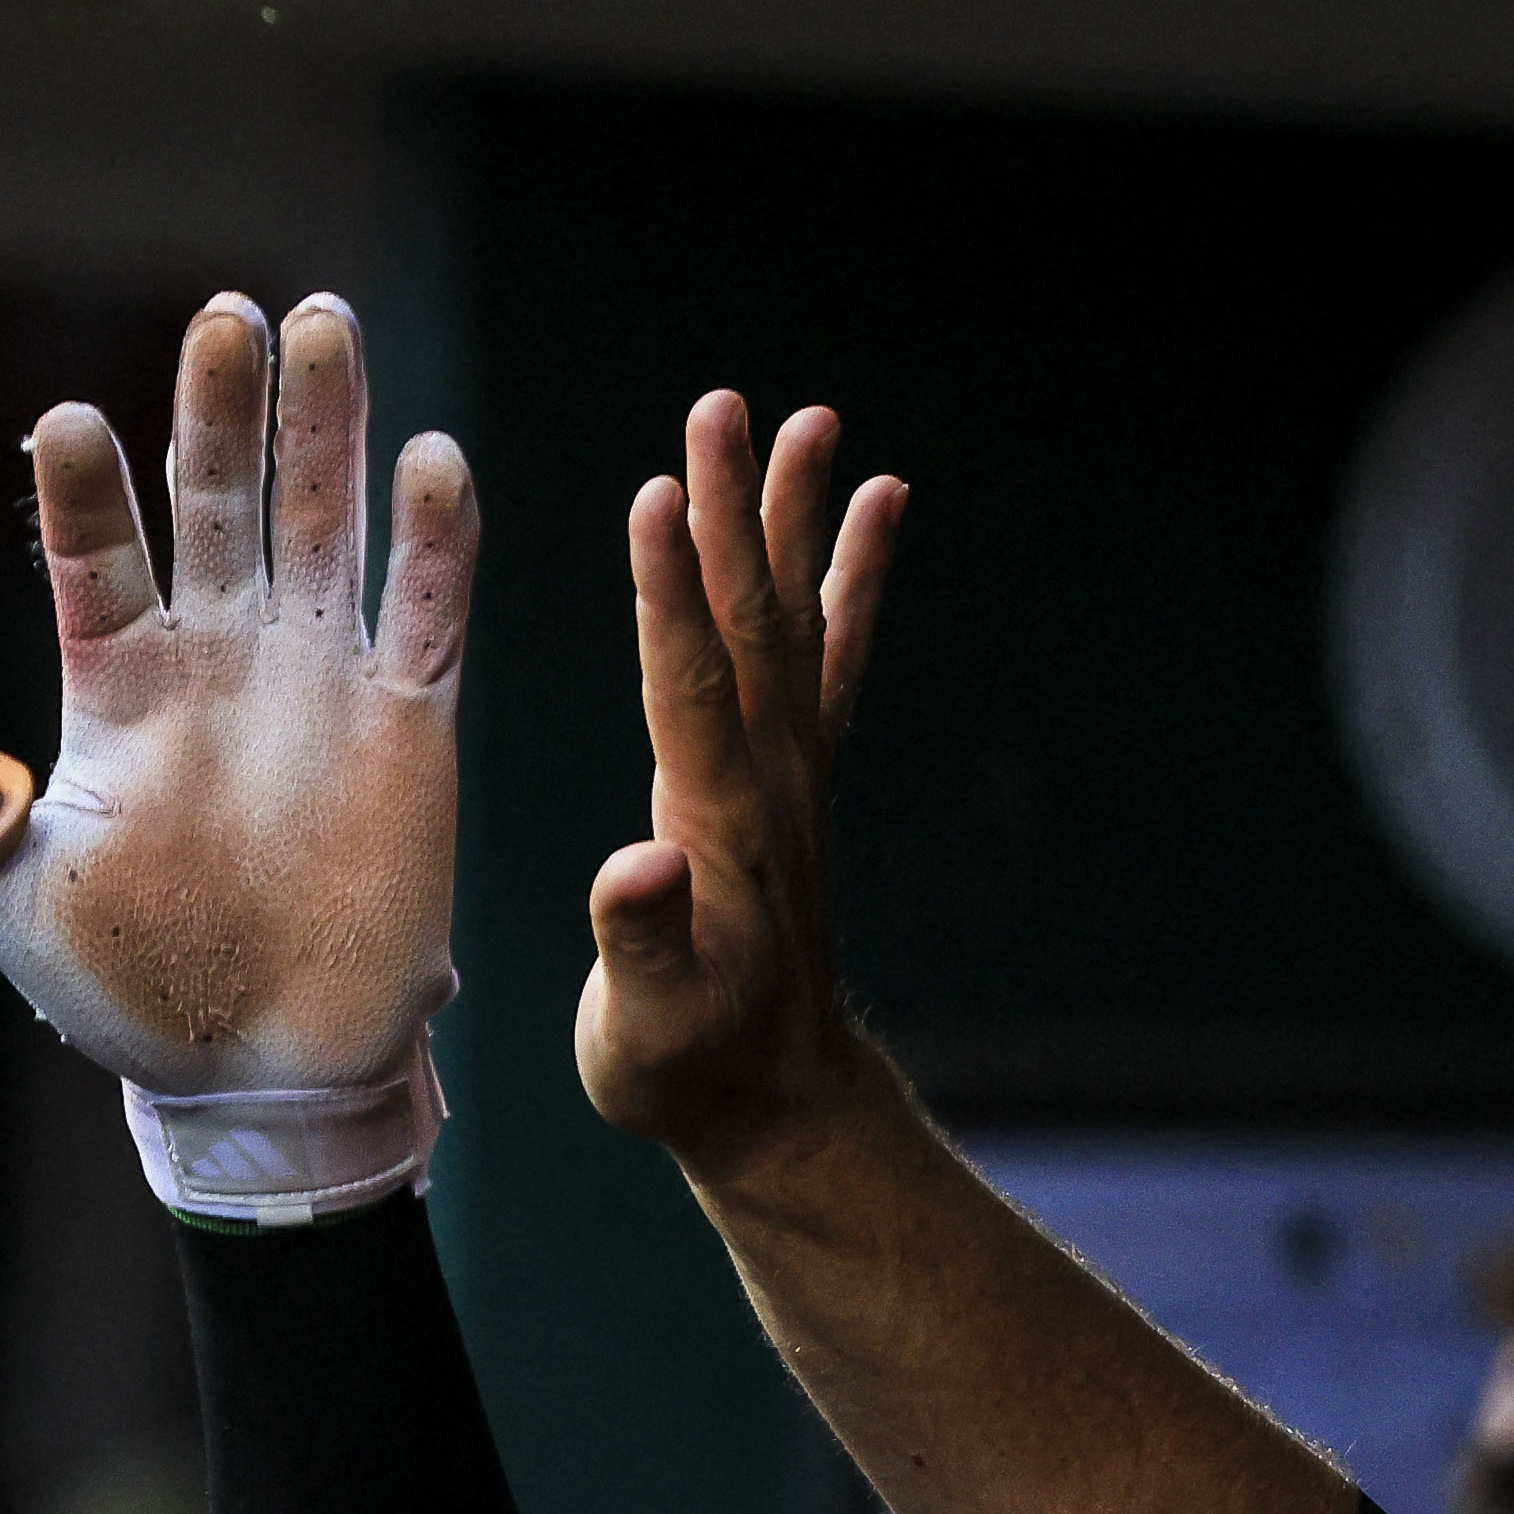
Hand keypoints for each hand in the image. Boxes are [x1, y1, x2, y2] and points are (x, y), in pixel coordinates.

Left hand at [0, 293, 474, 1099]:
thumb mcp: (5, 895)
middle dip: (222, 409)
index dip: (83, 494)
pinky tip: (433, 458)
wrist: (248, 1072)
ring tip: (322, 324)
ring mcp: (317, 681)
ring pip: (325, 523)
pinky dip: (436, 541)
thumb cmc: (116, 986)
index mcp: (118, 689)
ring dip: (326, 428)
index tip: (62, 419)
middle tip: (229, 313)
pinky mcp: (409, 725)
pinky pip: (428, 613)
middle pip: (218, 505)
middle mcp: (219, 659)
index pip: (96, 561)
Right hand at [577, 391, 910, 1183]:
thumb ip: (640, 944)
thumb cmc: (684, 1073)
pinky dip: (853, 580)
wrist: (773, 1104)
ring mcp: (788, 777)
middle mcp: (766, 781)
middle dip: (734, 514)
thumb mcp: (644, 1027)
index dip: (672, 591)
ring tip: (808, 419)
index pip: (691, 686)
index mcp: (717, 825)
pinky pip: (832, 660)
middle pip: (749, 624)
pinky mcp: (795, 783)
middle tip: (726, 408)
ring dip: (791, 520)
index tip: (662, 492)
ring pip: (791, 622)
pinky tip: (875, 508)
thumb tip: (638, 868)